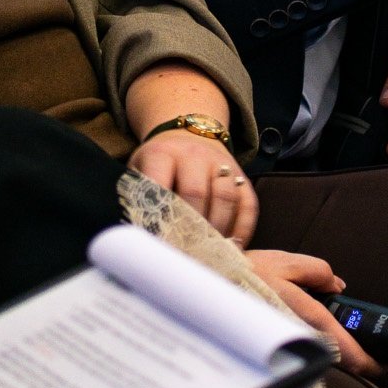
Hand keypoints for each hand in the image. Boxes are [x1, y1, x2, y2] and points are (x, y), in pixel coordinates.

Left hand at [128, 131, 257, 244]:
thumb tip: (140, 236)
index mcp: (162, 154)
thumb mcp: (140, 170)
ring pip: (225, 197)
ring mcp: (221, 164)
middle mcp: (194, 155)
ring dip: (218, 229)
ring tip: (210, 252)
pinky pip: (248, 204)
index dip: (160, 217)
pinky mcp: (241, 176)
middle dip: (191, 227)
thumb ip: (139, 197)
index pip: (161, 185)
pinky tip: (234, 246)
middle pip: (196, 192)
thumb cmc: (159, 163)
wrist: (187, 135)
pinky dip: (243, 228)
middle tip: (186, 253)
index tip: (160, 243)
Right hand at [244, 248, 380, 375]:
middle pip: (335, 360)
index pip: (346, 351)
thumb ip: (319, 272)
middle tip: (372, 355)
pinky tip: (320, 334)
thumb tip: (336, 286)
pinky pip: (306, 351)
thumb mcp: (287, 263)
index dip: (369, 363)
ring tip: (351, 343)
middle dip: (356, 359)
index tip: (382, 365)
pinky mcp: (277, 343)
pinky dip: (320, 346)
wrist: (211, 288)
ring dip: (338, 353)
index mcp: (307, 317)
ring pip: (321, 357)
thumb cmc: (245, 276)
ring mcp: (288, 345)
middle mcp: (299, 338)